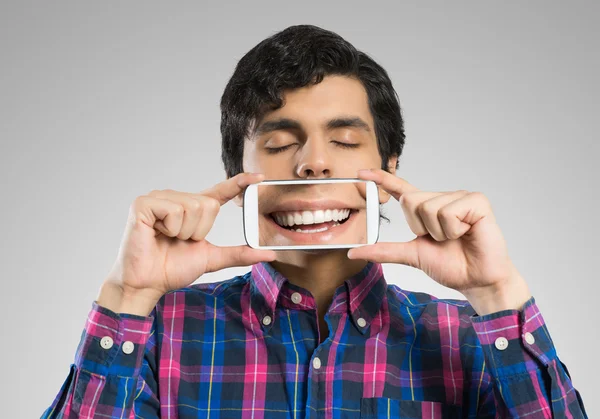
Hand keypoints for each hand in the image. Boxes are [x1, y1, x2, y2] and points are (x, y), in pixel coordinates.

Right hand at [103, 172, 276, 301]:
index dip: (239, 183)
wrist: (147, 283)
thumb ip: (239, 253)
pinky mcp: (144, 203)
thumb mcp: (212, 258)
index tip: (259, 176)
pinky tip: (156, 234)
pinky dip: (170, 228)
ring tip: (167, 238)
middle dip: (199, 230)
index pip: (220, 192)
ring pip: (193, 206)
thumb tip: (269, 254)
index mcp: (192, 209)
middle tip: (180, 241)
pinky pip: (175, 210)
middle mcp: (177, 199)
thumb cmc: (172, 269)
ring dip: (184, 232)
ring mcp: (159, 198)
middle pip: (208, 204)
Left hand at [347, 169, 530, 314]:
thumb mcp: (411, 255)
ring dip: (439, 232)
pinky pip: (448, 212)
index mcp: (427, 208)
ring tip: (456, 238)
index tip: (361, 172)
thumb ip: (384, 251)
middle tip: (441, 239)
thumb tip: (353, 253)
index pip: (401, 189)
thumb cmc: (451, 266)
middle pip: (411, 201)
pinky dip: (453, 230)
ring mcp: (460, 197)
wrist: (477, 280)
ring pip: (428, 208)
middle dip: (421, 227)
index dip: (382, 179)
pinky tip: (468, 233)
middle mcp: (442, 198)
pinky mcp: (476, 201)